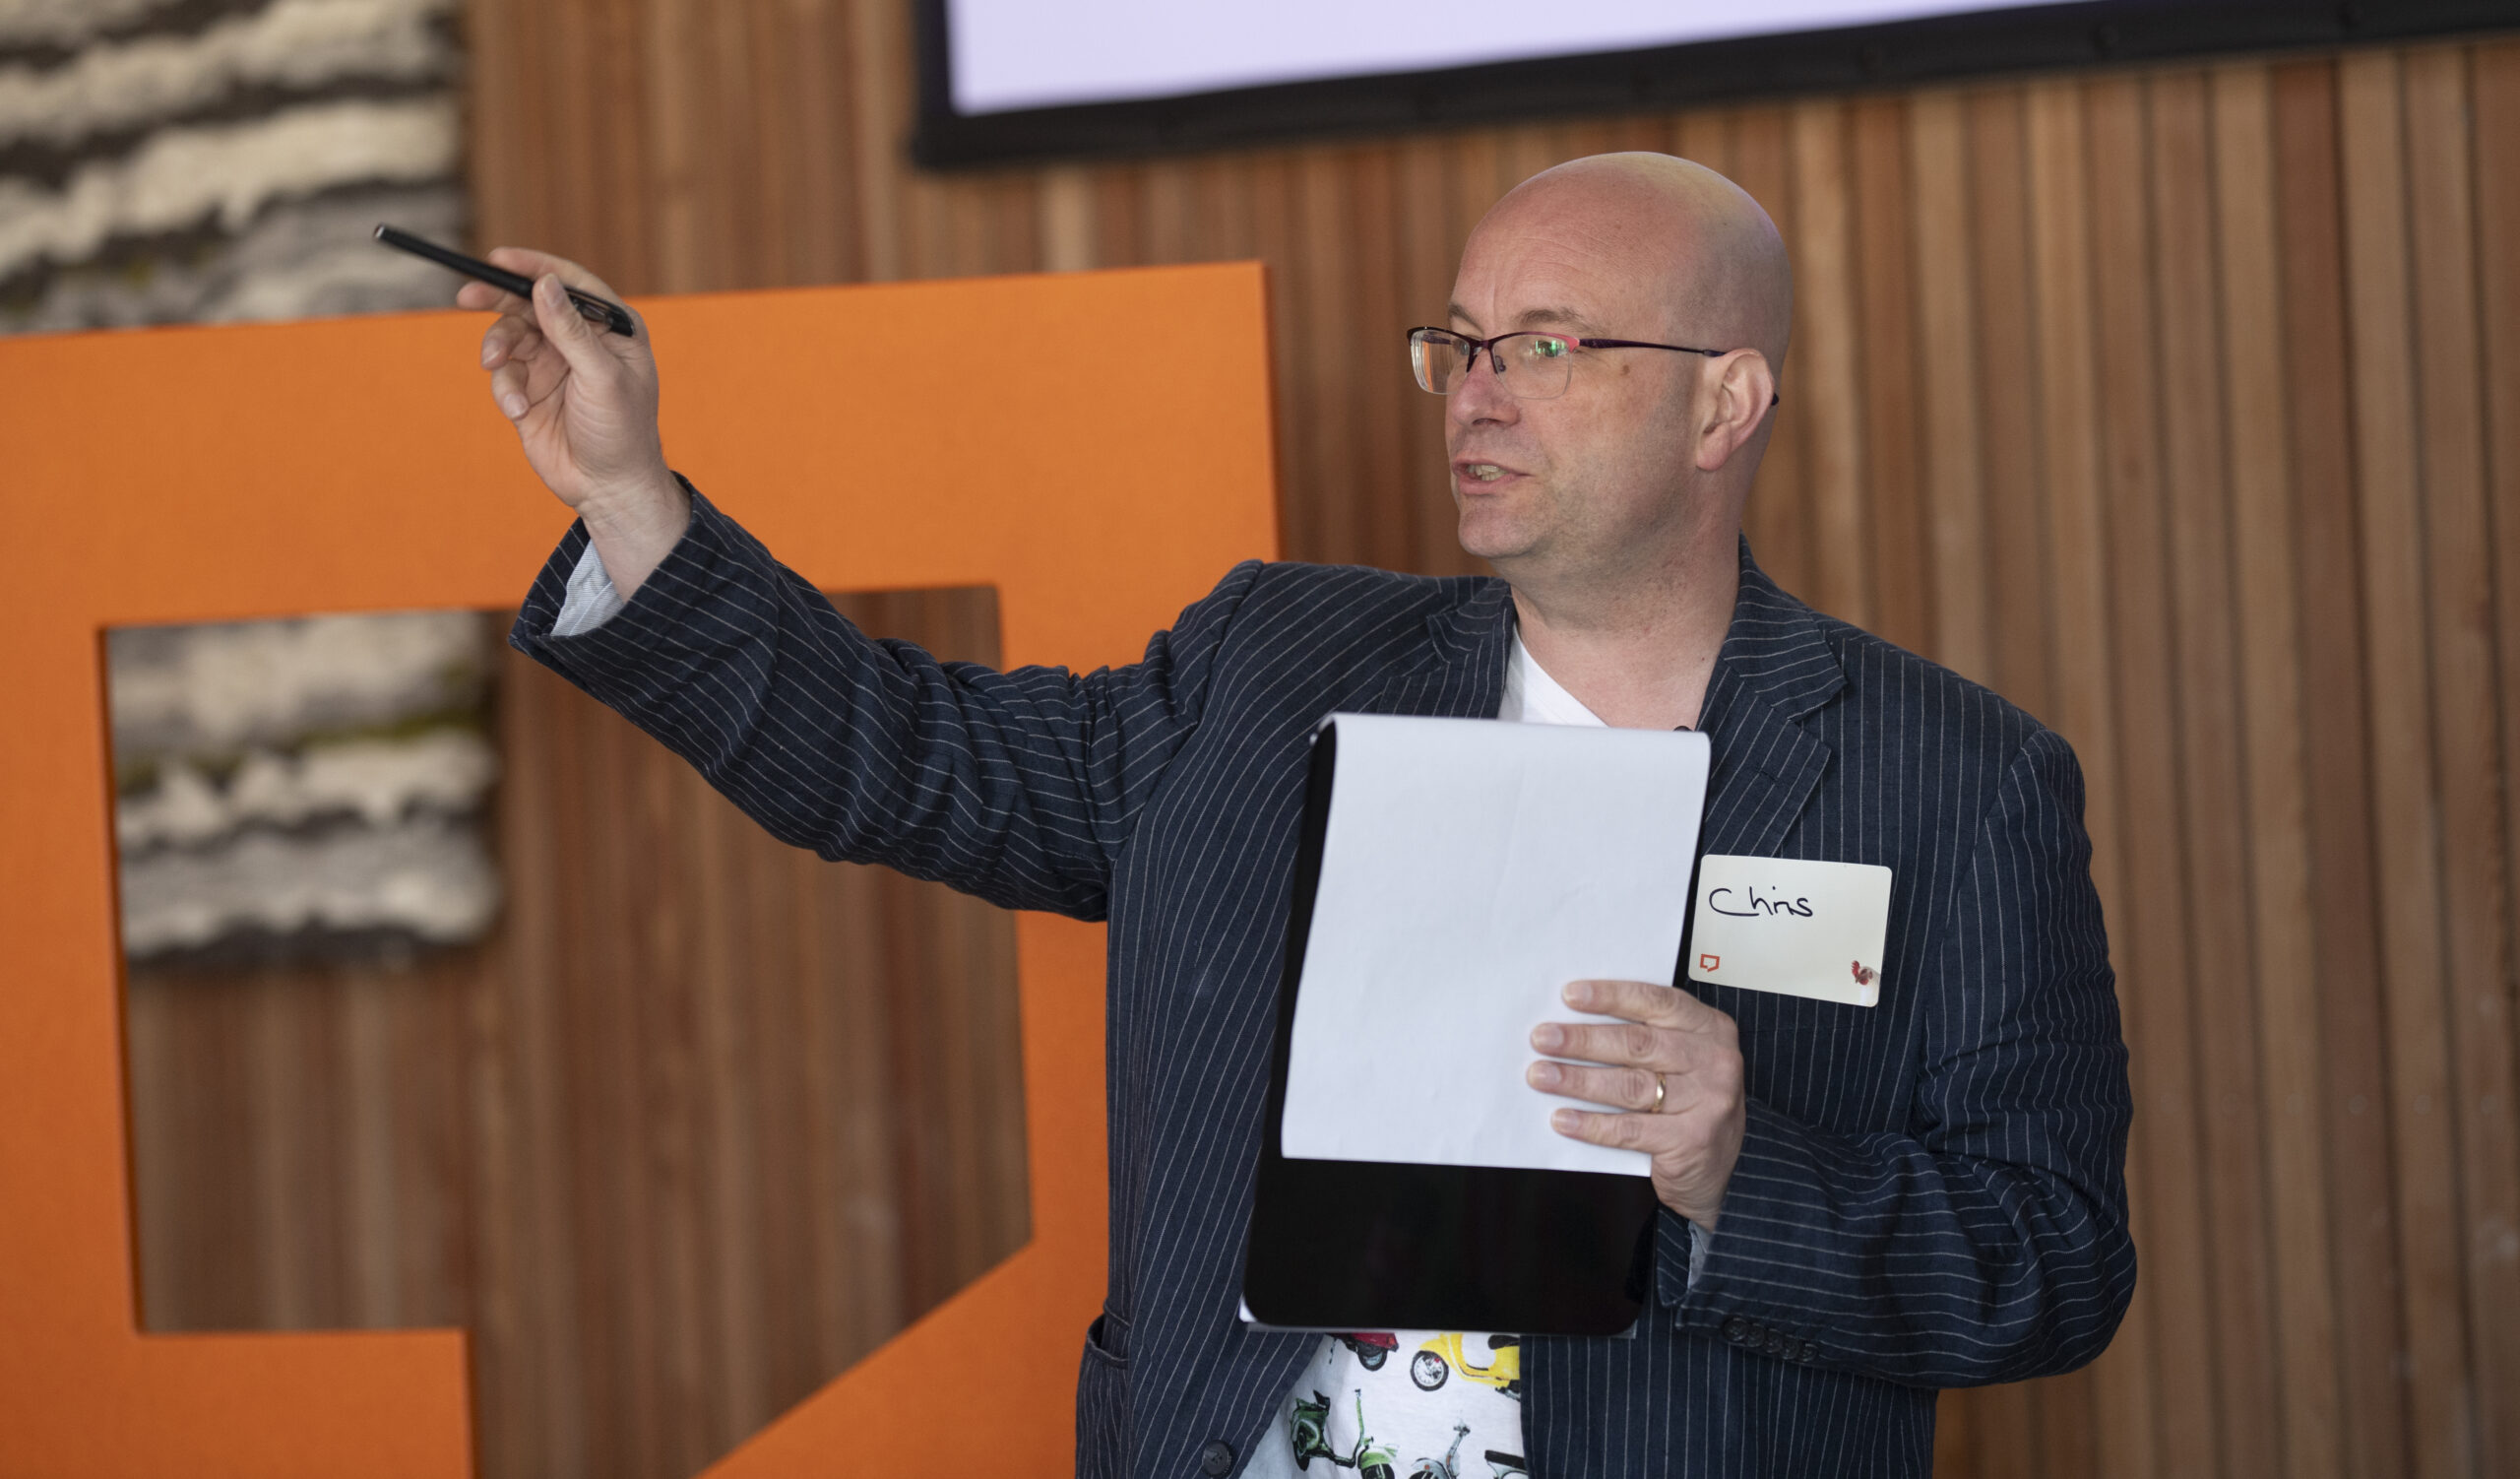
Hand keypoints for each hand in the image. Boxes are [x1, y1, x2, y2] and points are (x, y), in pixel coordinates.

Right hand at [463, 248, 687, 591]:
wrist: (608, 488)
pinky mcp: (530, 391)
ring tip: (495, 366)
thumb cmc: (622, 431)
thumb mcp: (601, 377)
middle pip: (529, 303)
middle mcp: (580, 341)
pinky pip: (504, 375)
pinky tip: (517, 411)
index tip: (499, 258)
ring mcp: (553, 365)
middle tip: (466, 295)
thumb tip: (544, 284)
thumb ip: (571, 331)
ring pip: (509, 337)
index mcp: (611, 328)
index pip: (569, 283)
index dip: (534, 267)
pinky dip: (504, 389)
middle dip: (497, 298)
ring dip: (498, 348)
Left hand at [1527, 979, 1745, 1228]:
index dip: (1610, 997)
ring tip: (1541, 1076)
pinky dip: (1591, 1124)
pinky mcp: (1692, 1140)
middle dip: (1582, 1040)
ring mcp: (1707, 1102)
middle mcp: (1714, 1061)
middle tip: (1542, 1038)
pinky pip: (1630, 1129)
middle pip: (1637, 1043)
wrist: (1722, 1171)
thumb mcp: (1684, 1059)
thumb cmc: (1691, 1103)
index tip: (1569, 995)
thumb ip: (1648, 1036)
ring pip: (1630, 1085)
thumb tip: (1575, 1021)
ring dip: (1578, 1080)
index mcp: (1710, 1028)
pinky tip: (1562, 1119)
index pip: (1656, 1002)